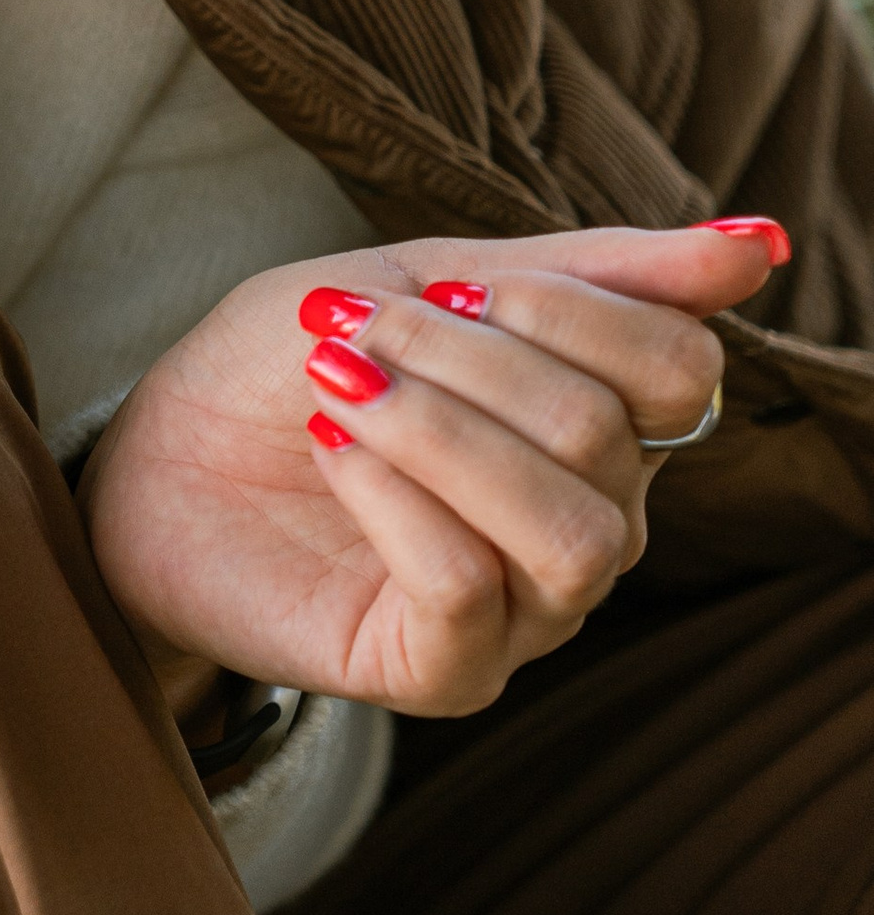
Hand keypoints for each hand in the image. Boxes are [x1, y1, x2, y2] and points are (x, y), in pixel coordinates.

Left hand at [76, 221, 787, 722]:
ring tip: (343, 389)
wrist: (155, 452)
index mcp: (604, 428)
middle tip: (359, 327)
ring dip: (440, 432)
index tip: (451, 281)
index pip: (683, 369)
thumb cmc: (295, 361)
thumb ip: (593, 268)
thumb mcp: (430, 279)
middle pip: (609, 437)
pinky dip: (392, 497)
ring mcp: (524, 614)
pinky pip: (467, 591)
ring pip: (567, 533)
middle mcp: (590, 529)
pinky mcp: (441, 674)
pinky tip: (332, 450)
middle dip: (470, 357)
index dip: (572, 308)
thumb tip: (759, 240)